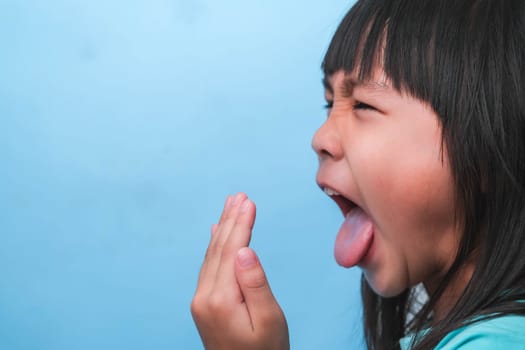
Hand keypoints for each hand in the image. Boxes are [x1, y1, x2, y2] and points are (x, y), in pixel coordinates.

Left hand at [191, 193, 288, 349]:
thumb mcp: (268, 320)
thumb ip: (255, 283)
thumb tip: (244, 249)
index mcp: (220, 298)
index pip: (231, 251)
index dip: (241, 224)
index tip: (248, 201)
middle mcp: (204, 296)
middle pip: (219, 248)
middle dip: (231, 220)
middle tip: (239, 195)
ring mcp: (201, 300)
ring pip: (212, 254)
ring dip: (223, 228)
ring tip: (232, 205)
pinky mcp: (204, 303)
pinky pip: (208, 266)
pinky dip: (215, 245)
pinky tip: (217, 233)